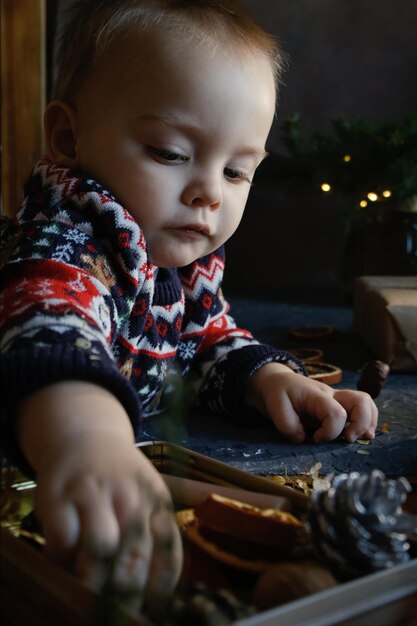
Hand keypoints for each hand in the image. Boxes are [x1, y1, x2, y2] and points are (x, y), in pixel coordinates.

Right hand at [17, 382, 182, 616]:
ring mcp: (93, 493)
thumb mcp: (146, 497)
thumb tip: (158, 594)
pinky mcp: (59, 496)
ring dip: (94, 578)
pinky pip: (63, 539)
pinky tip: (63, 560)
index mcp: (157, 501)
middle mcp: (129, 496)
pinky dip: (62, 560)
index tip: (149, 610)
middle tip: (116, 611)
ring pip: (101, 545)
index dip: (159, 589)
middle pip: (135, 555)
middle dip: (127, 592)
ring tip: (90, 591)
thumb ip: (155, 537)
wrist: (86, 437)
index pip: (167, 552)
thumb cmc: (120, 479)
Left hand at [245, 363, 377, 443]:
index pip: (336, 414)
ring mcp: (338, 398)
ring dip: (368, 422)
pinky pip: (362, 408)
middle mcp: (332, 395)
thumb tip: (303, 439)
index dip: (330, 432)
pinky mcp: (339, 405)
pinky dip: (367, 421)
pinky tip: (361, 434)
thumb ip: (288, 426)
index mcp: (316, 395)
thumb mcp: (274, 407)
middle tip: (348, 439)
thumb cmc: (277, 393)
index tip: (315, 439)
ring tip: (362, 438)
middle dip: (361, 424)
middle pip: (361, 401)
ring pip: (366, 403)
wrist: (277, 381)